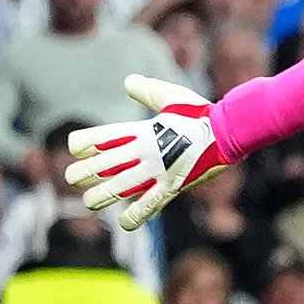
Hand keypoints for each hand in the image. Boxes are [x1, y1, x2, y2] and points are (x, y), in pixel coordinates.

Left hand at [66, 74, 219, 230]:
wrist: (229, 131)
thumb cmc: (201, 113)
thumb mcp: (173, 96)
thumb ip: (148, 90)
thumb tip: (129, 82)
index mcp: (140, 131)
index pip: (97, 139)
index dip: (81, 145)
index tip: (79, 149)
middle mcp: (144, 152)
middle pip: (99, 166)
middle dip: (80, 174)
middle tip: (73, 178)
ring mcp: (156, 171)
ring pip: (116, 189)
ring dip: (98, 197)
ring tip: (90, 201)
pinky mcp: (172, 187)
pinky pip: (148, 206)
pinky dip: (134, 216)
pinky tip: (124, 221)